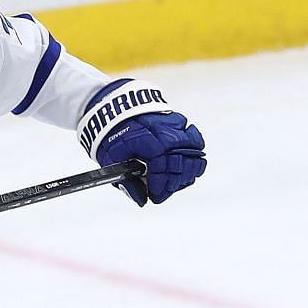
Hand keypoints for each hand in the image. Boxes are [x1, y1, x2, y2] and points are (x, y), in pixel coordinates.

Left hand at [79, 81, 206, 205]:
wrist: (115, 107)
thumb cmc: (112, 133)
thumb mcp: (111, 159)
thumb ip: (126, 181)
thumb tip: (142, 200)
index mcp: (148, 140)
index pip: (163, 169)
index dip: (160, 187)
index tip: (154, 197)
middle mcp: (167, 132)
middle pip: (182, 165)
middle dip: (173, 184)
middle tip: (162, 191)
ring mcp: (177, 126)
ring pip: (195, 154)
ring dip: (187, 173)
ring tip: (173, 181)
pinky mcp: (181, 123)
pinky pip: (196, 142)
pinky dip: (193, 157)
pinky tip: (182, 166)